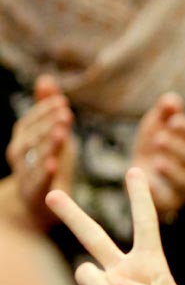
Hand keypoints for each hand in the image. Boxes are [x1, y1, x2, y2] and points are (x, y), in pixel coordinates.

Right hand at [5, 74, 74, 230]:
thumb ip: (47, 110)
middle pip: (31, 136)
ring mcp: (24, 174)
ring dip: (48, 144)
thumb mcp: (50, 136)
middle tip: (66, 113)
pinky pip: (38, 182)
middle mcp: (19, 155)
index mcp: (23, 139)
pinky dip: (45, 173)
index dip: (44, 111)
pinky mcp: (34, 194)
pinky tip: (55, 165)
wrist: (33, 206)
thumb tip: (46, 78)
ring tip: (63, 134)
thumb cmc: (46, 165)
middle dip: (48, 124)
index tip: (63, 103)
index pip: (30, 121)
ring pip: (34, 157)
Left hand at [132, 93, 184, 222]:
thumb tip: (171, 99)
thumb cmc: (152, 146)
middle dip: (178, 148)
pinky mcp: (171, 200)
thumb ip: (164, 111)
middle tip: (159, 140)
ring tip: (156, 161)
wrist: (139, 175)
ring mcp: (183, 184)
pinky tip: (147, 182)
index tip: (172, 122)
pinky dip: (157, 190)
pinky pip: (169, 198)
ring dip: (172, 170)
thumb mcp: (156, 125)